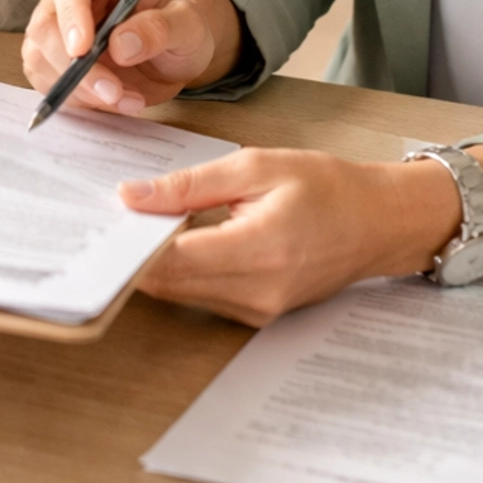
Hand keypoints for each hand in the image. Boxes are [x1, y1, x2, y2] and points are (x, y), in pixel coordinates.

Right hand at [22, 0, 238, 114]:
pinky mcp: (53, 64)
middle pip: (46, 27)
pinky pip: (50, 86)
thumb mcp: (187, 23)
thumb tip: (121, 46)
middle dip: (75, 67)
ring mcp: (56, 32)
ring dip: (81, 90)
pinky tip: (116, 102)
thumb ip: (160, 28)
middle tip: (113, 92)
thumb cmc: (177, 26)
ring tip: (128, 99)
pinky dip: (81, 102)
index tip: (83, 50)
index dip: (71, 13)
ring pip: (41, 60)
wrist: (174, 53)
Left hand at [119, 148, 406, 323]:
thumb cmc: (328, 187)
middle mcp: (257, 292)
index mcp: (258, 250)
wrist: (380, 222)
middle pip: (167, 285)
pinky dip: (183, 272)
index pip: (170, 262)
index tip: (102, 220)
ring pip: (181, 294)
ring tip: (141, 224)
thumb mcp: (256, 167)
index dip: (130, 244)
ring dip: (157, 263)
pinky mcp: (258, 315)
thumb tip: (131, 197)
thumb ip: (189, 185)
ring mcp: (258, 311)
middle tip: (110, 219)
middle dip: (135, 253)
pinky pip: (203, 296)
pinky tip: (175, 240)